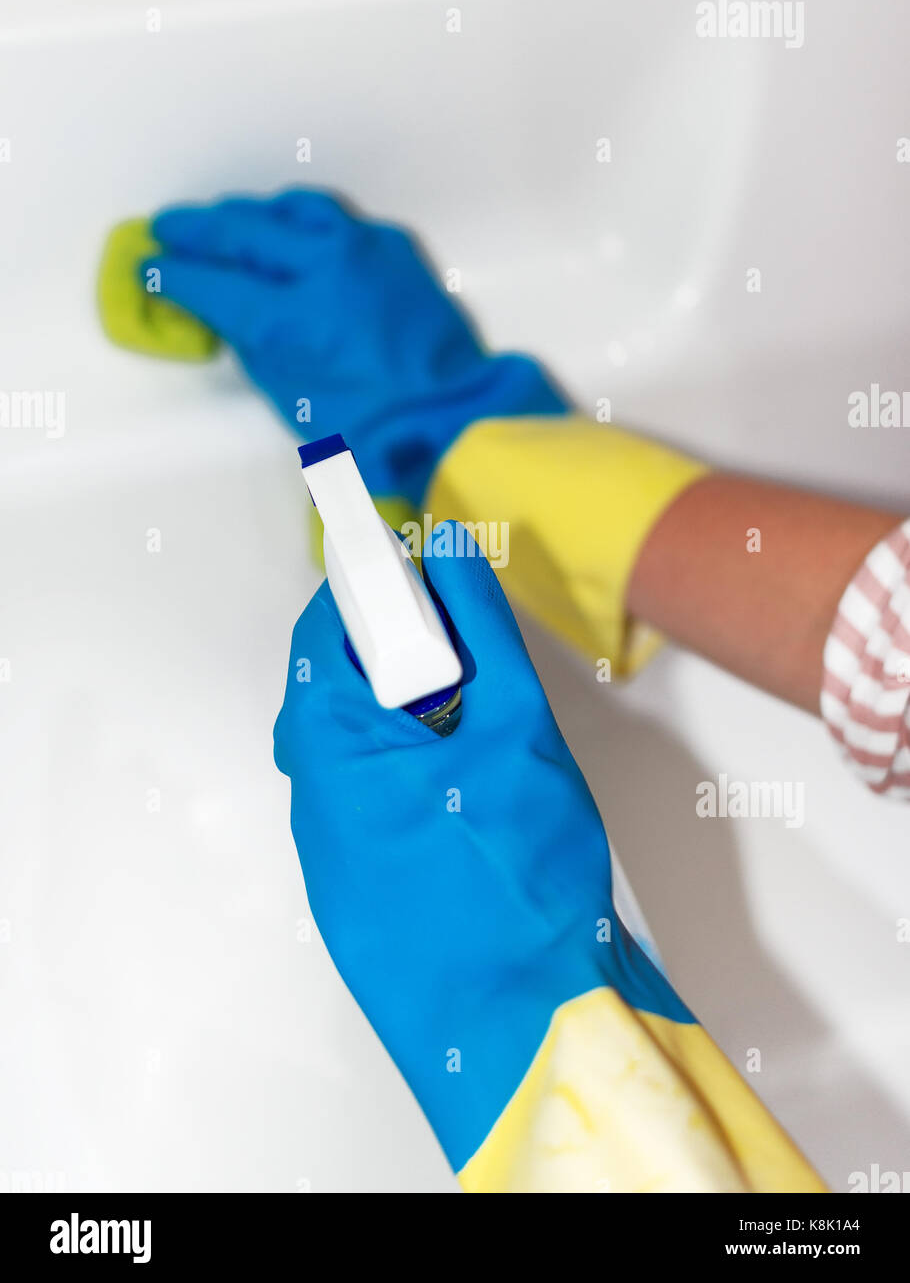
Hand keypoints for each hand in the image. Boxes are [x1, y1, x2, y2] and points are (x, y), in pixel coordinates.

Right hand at [145, 190, 564, 503]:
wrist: (451, 416)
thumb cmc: (370, 428)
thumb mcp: (292, 396)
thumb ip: (254, 345)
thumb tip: (229, 312)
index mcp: (289, 320)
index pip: (213, 284)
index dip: (173, 276)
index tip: (151, 269)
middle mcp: (322, 269)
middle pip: (244, 232)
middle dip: (199, 230)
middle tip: (169, 228)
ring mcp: (362, 250)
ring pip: (291, 210)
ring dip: (251, 214)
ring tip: (227, 219)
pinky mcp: (393, 246)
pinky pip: (334, 219)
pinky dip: (301, 220)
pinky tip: (291, 229)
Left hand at [273, 521, 690, 1172]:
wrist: (524, 1026)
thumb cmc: (521, 884)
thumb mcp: (518, 728)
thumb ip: (483, 629)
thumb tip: (452, 557)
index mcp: (332, 744)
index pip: (329, 624)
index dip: (378, 585)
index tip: (426, 575)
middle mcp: (311, 796)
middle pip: (340, 685)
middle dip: (406, 659)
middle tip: (474, 672)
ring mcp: (327, 852)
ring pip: (358, 747)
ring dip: (413, 722)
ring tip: (483, 746)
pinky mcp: (352, 892)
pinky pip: (367, 804)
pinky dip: (410, 779)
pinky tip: (470, 806)